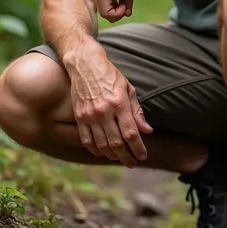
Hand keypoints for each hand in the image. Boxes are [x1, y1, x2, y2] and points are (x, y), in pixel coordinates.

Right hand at [66, 46, 152, 165]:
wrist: (85, 64)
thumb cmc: (110, 75)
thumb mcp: (128, 88)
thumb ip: (137, 111)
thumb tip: (146, 130)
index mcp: (119, 103)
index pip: (131, 133)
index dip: (138, 148)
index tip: (143, 156)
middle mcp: (104, 111)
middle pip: (117, 143)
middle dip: (127, 156)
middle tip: (133, 163)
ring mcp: (90, 115)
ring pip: (102, 145)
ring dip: (113, 156)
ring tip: (120, 159)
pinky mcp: (79, 116)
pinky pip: (87, 140)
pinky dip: (95, 150)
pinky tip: (103, 153)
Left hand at [90, 0, 146, 21]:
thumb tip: (126, 12)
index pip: (103, 5)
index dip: (116, 11)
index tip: (126, 8)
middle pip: (103, 10)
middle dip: (117, 13)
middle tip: (126, 9)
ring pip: (104, 13)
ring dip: (117, 14)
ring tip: (126, 8)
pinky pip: (106, 11)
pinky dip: (117, 13)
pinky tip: (124, 8)